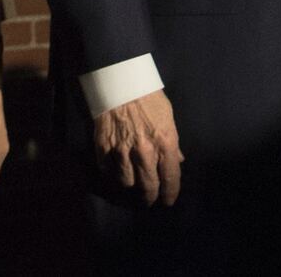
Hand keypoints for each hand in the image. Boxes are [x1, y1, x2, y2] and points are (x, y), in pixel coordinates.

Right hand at [93, 89, 183, 206]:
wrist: (119, 80)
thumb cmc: (148, 96)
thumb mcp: (168, 117)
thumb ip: (172, 143)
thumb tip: (177, 162)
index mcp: (165, 143)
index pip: (170, 179)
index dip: (170, 194)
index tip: (168, 201)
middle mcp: (144, 152)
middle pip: (148, 188)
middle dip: (150, 198)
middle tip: (149, 199)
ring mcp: (122, 152)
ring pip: (126, 184)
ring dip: (130, 187)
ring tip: (132, 186)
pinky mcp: (103, 148)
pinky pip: (108, 172)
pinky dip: (112, 176)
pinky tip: (115, 174)